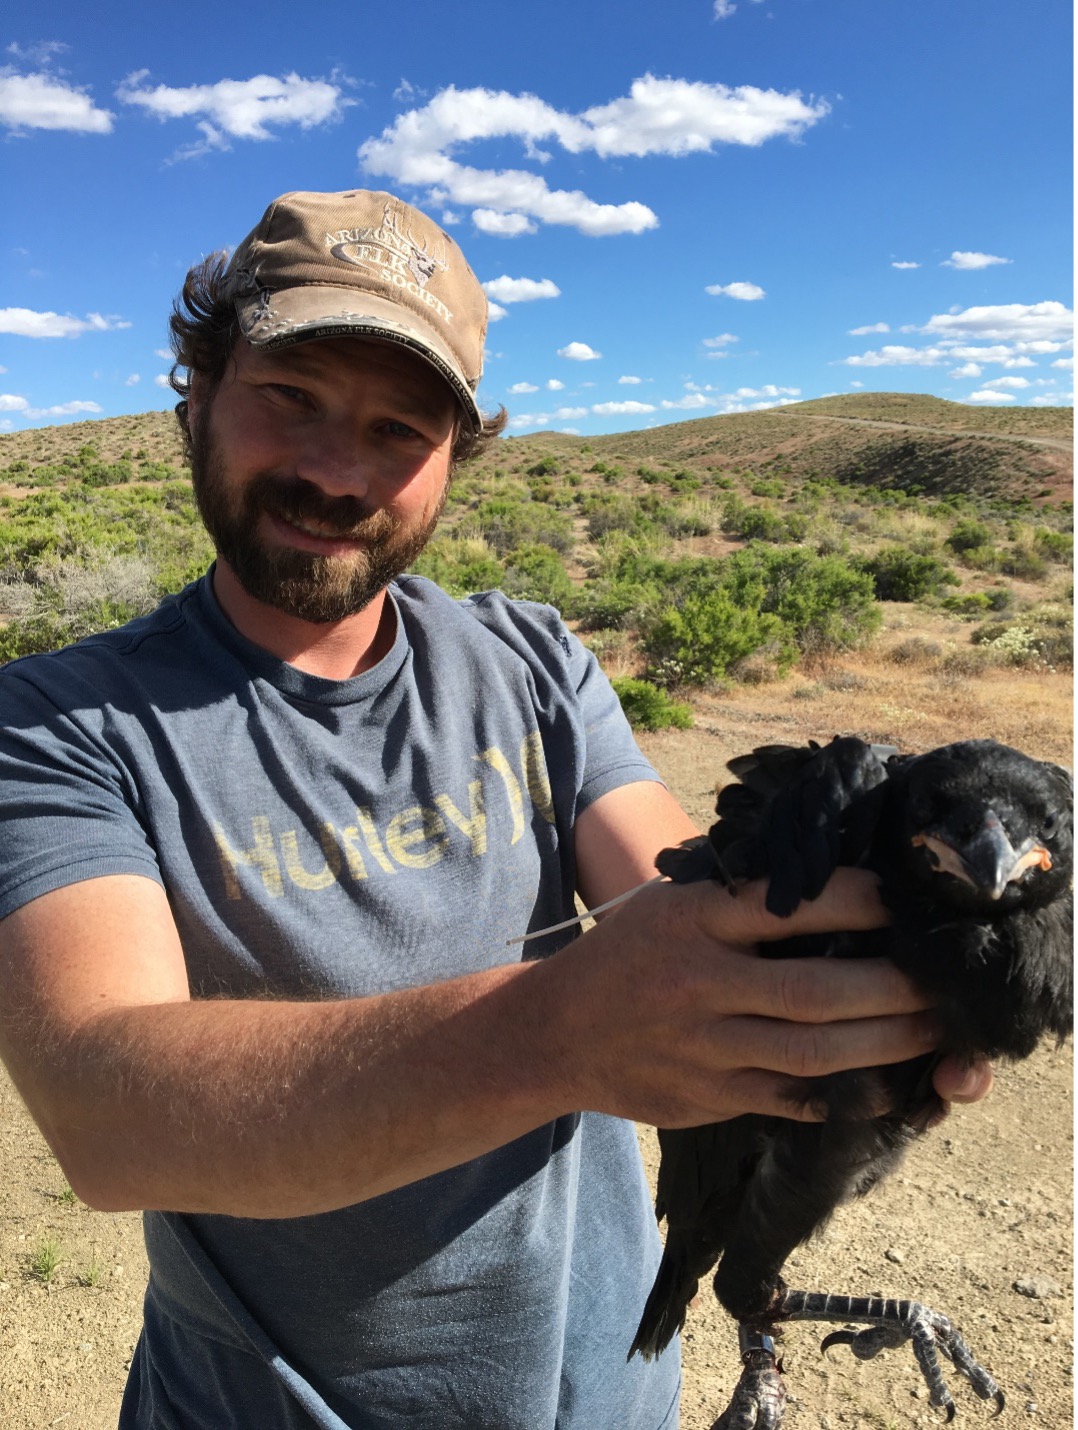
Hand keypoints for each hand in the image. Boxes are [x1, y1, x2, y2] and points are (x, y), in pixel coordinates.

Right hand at [544, 867, 938, 1128]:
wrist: (555, 1031)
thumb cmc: (627, 954)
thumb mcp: (668, 903)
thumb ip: (735, 894)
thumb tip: (828, 877)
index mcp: (692, 921)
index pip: (785, 905)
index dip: (853, 902)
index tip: (899, 900)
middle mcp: (699, 984)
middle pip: (815, 992)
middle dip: (892, 989)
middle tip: (941, 981)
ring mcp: (705, 1047)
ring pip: (812, 1053)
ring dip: (884, 1044)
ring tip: (932, 1031)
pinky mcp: (709, 1096)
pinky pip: (791, 1100)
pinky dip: (845, 1094)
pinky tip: (887, 1084)